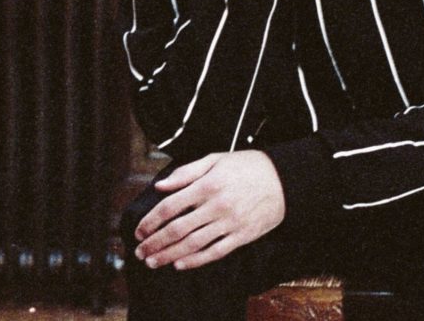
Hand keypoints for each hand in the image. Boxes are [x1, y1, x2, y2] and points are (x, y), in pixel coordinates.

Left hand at [133, 151, 285, 270]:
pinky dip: (195, 261)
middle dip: (155, 243)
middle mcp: (216, 205)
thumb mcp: (216, 159)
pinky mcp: (242, 236)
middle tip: (140, 253)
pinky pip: (214, 252)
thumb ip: (186, 172)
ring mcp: (230, 223)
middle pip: (177, 229)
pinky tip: (180, 265)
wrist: (284, 180)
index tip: (139, 231)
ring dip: (169, 255)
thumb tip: (160, 187)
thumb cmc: (247, 166)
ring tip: (153, 262)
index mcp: (208, 184)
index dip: (151, 221)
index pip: (170, 206)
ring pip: (192, 244)